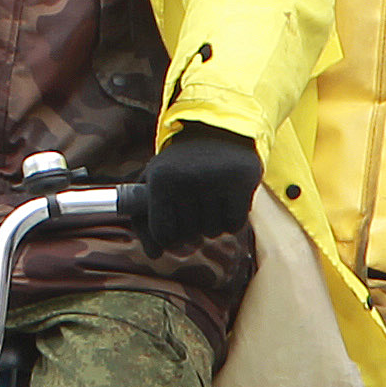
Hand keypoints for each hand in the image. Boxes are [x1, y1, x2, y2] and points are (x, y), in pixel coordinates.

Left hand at [133, 127, 263, 253]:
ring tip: (210, 196)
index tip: (175, 223)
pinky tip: (226, 198)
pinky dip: (231, 218)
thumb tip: (154, 255)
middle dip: (192, 226)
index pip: (163, 234)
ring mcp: (215, 182)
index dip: (169, 236)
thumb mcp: (154, 182)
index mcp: (160, 180)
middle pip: (189, 235)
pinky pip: (234, 225)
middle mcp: (186, 180)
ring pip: (212, 232)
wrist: (217, 130)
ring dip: (212, 222)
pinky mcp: (241, 183)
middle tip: (194, 202)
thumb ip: (144, 219)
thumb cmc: (180, 163)